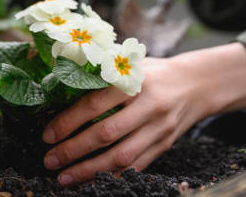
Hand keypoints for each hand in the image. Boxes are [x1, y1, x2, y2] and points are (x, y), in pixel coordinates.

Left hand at [41, 43, 245, 185]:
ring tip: (64, 177)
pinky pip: (136, 166)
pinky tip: (91, 181)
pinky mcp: (165, 145)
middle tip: (49, 160)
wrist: (198, 84)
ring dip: (89, 170)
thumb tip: (60, 87)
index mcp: (135, 80)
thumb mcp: (131, 64)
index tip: (47, 135)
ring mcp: (159, 128)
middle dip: (73, 150)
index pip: (95, 103)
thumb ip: (103, 74)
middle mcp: (149, 105)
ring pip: (121, 156)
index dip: (68, 121)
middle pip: (106, 133)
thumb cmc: (154, 72)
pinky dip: (112, 176)